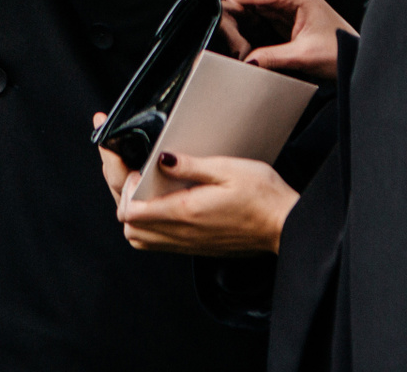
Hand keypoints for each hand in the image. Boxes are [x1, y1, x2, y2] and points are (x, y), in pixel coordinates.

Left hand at [115, 150, 298, 255]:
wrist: (283, 225)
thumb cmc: (262, 197)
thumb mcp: (228, 169)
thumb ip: (191, 165)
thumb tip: (162, 158)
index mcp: (185, 213)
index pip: (131, 211)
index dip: (126, 188)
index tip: (138, 168)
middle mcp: (182, 234)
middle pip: (129, 228)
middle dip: (123, 199)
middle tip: (134, 175)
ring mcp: (187, 244)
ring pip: (140, 239)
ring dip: (134, 215)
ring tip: (144, 190)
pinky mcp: (195, 247)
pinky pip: (158, 243)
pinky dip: (148, 225)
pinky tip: (161, 204)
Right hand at [217, 0, 355, 81]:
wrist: (354, 54)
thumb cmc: (339, 51)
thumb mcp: (304, 56)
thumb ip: (272, 58)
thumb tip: (245, 61)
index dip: (226, 2)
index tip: (211, 18)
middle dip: (226, 9)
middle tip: (218, 33)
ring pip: (243, 0)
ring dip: (233, 17)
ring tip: (227, 38)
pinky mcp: (280, 11)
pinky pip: (252, 11)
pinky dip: (241, 23)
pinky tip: (238, 38)